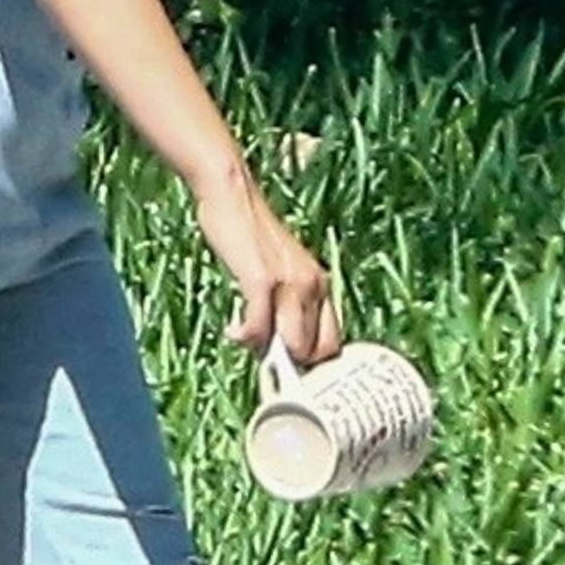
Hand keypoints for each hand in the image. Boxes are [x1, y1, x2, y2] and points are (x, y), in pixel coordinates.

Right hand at [190, 157, 340, 363]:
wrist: (232, 190)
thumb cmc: (248, 229)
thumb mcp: (279, 266)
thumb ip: (285, 300)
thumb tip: (274, 344)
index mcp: (319, 281)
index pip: (332, 342)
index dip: (313, 363)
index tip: (293, 373)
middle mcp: (312, 284)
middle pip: (315, 352)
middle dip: (291, 364)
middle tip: (264, 360)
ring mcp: (290, 284)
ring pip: (293, 347)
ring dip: (267, 354)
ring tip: (246, 339)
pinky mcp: (262, 280)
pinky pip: (259, 329)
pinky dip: (245, 337)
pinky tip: (233, 330)